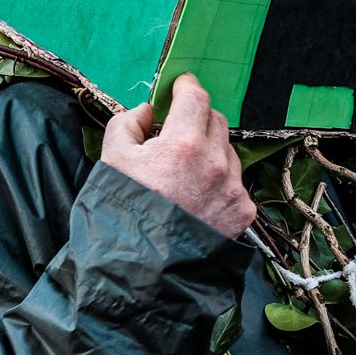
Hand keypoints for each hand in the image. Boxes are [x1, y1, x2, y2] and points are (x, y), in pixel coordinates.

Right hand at [101, 75, 254, 238]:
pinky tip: (199, 197)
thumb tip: (149, 111)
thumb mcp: (112, 160)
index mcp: (183, 144)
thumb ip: (128, 123)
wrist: (143, 269)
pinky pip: (236, 183)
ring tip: (186, 172)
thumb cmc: (123, 213)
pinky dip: (221, 182)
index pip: (195, 98)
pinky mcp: (243, 211)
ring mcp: (233, 188)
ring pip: (228, 152)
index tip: (182, 85)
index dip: (187, 87)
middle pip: (215, 121)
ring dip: (211, 152)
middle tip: (179, 131)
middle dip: (197, 119)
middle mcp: (215, 162)